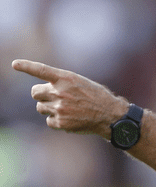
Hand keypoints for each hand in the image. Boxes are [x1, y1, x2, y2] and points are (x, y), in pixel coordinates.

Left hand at [12, 59, 128, 138]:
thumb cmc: (96, 96)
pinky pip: (49, 121)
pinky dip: (56, 120)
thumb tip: (43, 92)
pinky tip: (70, 118)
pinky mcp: (61, 123)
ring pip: (40, 108)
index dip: (27, 66)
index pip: (42, 70)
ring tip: (66, 108)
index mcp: (67, 78)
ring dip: (49, 107)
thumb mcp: (81, 82)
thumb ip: (62, 83)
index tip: (15, 64)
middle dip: (41, 94)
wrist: (109, 114)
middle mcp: (61, 92)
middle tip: (54, 96)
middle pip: (35, 92)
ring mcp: (60, 108)